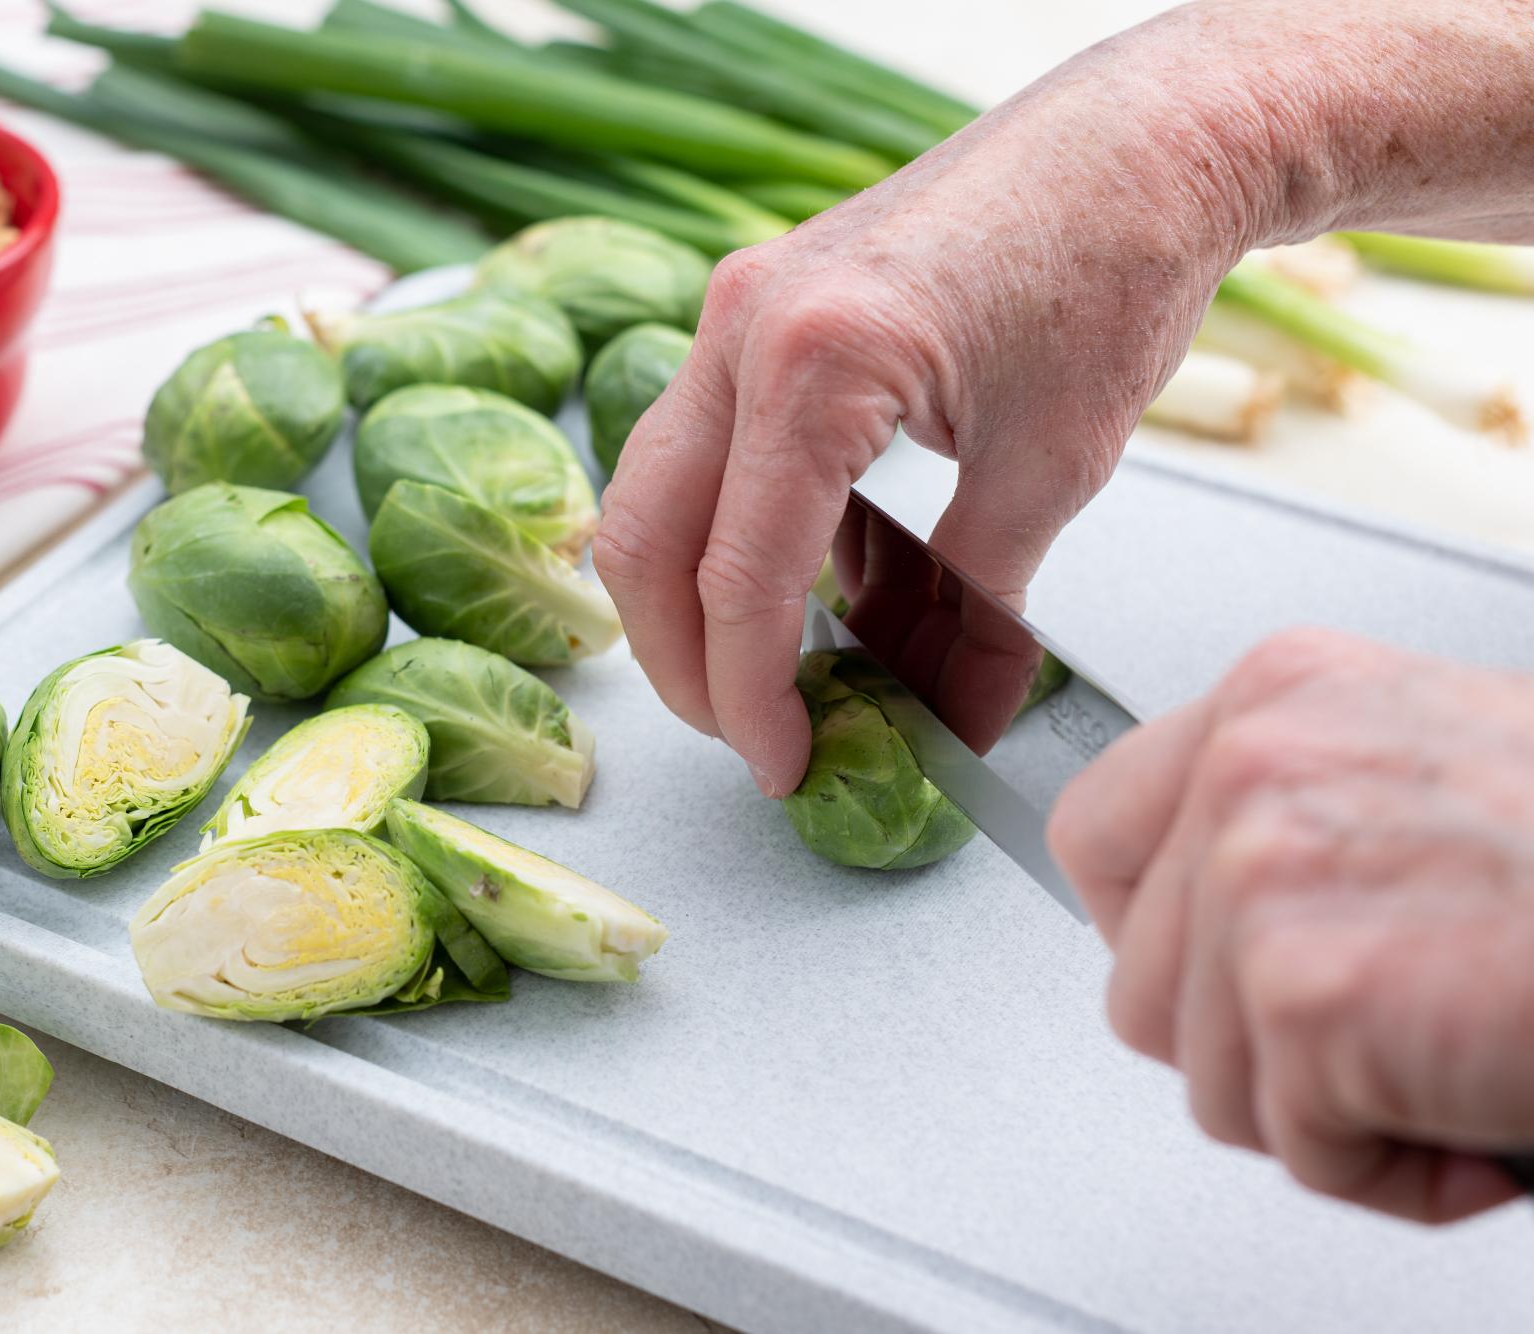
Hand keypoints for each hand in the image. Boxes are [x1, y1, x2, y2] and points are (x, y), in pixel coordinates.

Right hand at [594, 12, 1265, 796]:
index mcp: (813, 365)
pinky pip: (706, 442)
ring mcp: (739, 305)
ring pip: (654, 490)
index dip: (749, 698)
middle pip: (644, 538)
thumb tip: (946, 717)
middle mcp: (743, 325)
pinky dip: (733, 525)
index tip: (784, 766)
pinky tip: (809, 580)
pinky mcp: (759, 305)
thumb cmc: (1115, 270)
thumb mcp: (1051, 470)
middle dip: (682, 663)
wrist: (1141, 142)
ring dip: (692, 595)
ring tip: (766, 674)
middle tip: (749, 735)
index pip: (737, 579)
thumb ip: (974, 606)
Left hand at [1050, 628, 1533, 1221]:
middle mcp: (1254, 762)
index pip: (1097, 837)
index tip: (1231, 981)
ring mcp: (1263, 868)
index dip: (1152, 938)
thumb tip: (1209, 919)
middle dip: (1258, 1050)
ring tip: (1454, 1068)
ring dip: (1335, 1114)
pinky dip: (1396, 1173)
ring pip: (1207, 1078)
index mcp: (1281, 695)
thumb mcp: (1432, 780)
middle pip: (1141, 983)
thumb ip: (1305, 821)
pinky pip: (1296, 1147)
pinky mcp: (1304, 989)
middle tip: (1387, 1047)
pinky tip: (1479, 1113)